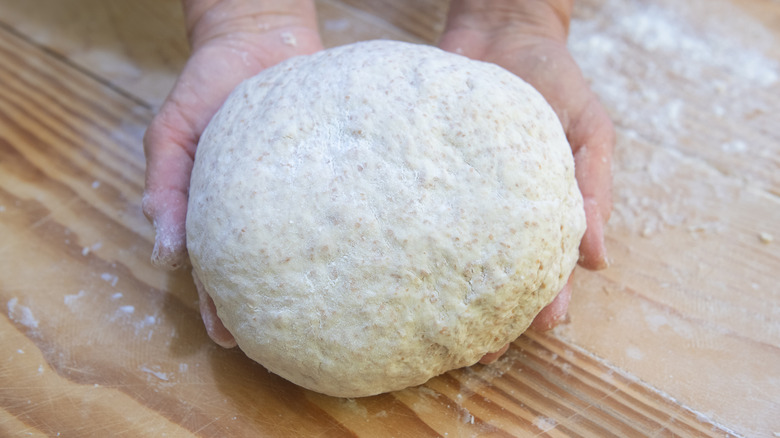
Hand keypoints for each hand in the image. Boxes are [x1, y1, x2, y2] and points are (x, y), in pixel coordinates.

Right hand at [143, 0, 321, 343]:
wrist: (260, 39)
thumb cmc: (208, 87)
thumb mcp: (171, 134)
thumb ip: (165, 187)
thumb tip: (162, 253)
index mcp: (218, 210)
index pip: (216, 267)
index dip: (219, 305)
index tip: (231, 339)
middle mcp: (260, 210)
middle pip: (263, 269)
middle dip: (267, 309)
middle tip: (281, 346)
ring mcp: (298, 195)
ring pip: (301, 248)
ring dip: (305, 284)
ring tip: (319, 321)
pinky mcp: (329, 173)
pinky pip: (334, 207)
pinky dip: (339, 235)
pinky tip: (355, 259)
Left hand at [440, 0, 613, 362]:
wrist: (499, 28)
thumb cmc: (552, 79)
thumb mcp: (588, 130)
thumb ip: (593, 188)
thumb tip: (600, 260)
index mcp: (541, 207)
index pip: (544, 265)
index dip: (540, 301)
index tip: (531, 330)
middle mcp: (495, 210)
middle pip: (492, 271)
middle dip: (486, 312)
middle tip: (472, 349)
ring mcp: (456, 195)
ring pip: (450, 253)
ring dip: (445, 290)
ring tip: (431, 326)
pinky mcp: (423, 174)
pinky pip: (416, 213)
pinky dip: (409, 241)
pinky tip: (395, 268)